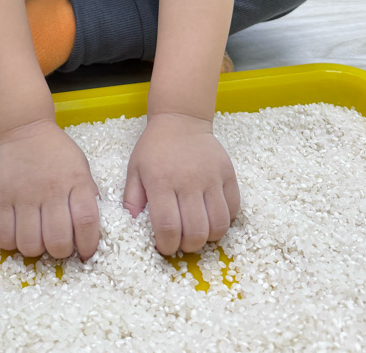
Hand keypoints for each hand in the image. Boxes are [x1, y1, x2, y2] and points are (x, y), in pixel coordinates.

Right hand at [0, 118, 99, 260]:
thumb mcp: (81, 167)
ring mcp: (23, 195)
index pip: (87, 221)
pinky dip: (12, 244)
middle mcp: (50, 189)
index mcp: (76, 180)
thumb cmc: (57, 152)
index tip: (86, 253)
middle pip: (57, 240)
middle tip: (59, 245)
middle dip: (61, 252)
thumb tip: (92, 230)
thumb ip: (88, 195)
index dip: (88, 244)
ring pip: (30, 245)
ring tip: (38, 239)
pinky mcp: (0, 198)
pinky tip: (19, 234)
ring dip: (36, 250)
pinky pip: (3, 236)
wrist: (24, 129)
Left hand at [123, 113, 239, 255]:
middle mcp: (188, 180)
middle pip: (196, 231)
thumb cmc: (155, 148)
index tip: (165, 246)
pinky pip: (233, 209)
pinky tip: (211, 215)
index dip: (167, 245)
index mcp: (161, 181)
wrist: (181, 119)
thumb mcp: (134, 170)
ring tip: (198, 230)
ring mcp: (212, 176)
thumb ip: (131, 200)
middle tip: (182, 241)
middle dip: (188, 246)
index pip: (168, 226)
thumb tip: (133, 227)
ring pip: (219, 225)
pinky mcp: (228, 173)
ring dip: (209, 237)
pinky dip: (225, 220)